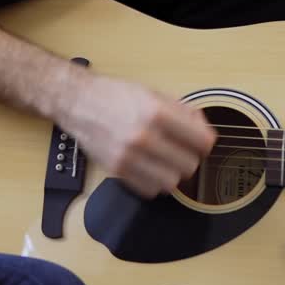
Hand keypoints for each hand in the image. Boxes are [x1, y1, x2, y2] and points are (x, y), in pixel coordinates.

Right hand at [63, 74, 216, 197]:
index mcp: (157, 112)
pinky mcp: (117, 170)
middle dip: (189, 158)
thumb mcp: (154, 93)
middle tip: (180, 151)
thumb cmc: (116, 95)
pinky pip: (149, 190)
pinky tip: (149, 168)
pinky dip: (153, 183)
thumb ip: (184, 112)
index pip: (202, 142)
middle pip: (190, 165)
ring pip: (171, 183)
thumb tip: (205, 131)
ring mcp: (129, 156)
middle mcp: (144, 136)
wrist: (79, 102)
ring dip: (171, 174)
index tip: (200, 143)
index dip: (205, 143)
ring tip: (164, 161)